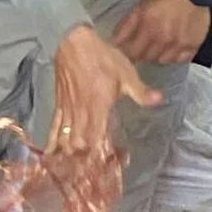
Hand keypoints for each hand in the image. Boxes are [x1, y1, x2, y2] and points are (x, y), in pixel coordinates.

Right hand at [51, 22, 162, 157]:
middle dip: (84, 159)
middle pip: (78, 145)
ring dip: (69, 154)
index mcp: (99, 107)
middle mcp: (82, 113)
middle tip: (92, 168)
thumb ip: (141, 91)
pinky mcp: (59, 105)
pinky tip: (50, 154)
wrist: (73, 42)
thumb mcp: (126, 72)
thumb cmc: (102, 57)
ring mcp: (68, 110)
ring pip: (65, 139)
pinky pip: (54, 127)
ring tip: (74, 167)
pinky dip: (52, 141)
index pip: (97, 138)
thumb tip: (160, 100)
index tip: (106, 165)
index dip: (100, 155)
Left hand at [112, 0, 211, 68]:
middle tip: (142, 45)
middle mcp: (163, 38)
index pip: (130, 53)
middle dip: (139, 53)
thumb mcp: (140, 7)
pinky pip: (177, 60)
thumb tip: (114, 44)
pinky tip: (171, 47)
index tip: (125, 49)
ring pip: (159, 61)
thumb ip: (126, 26)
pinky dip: (172, 56)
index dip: (125, 53)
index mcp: (147, 26)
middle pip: (144, 58)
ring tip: (156, 44)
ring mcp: (178, 45)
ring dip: (155, 55)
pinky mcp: (192, 48)